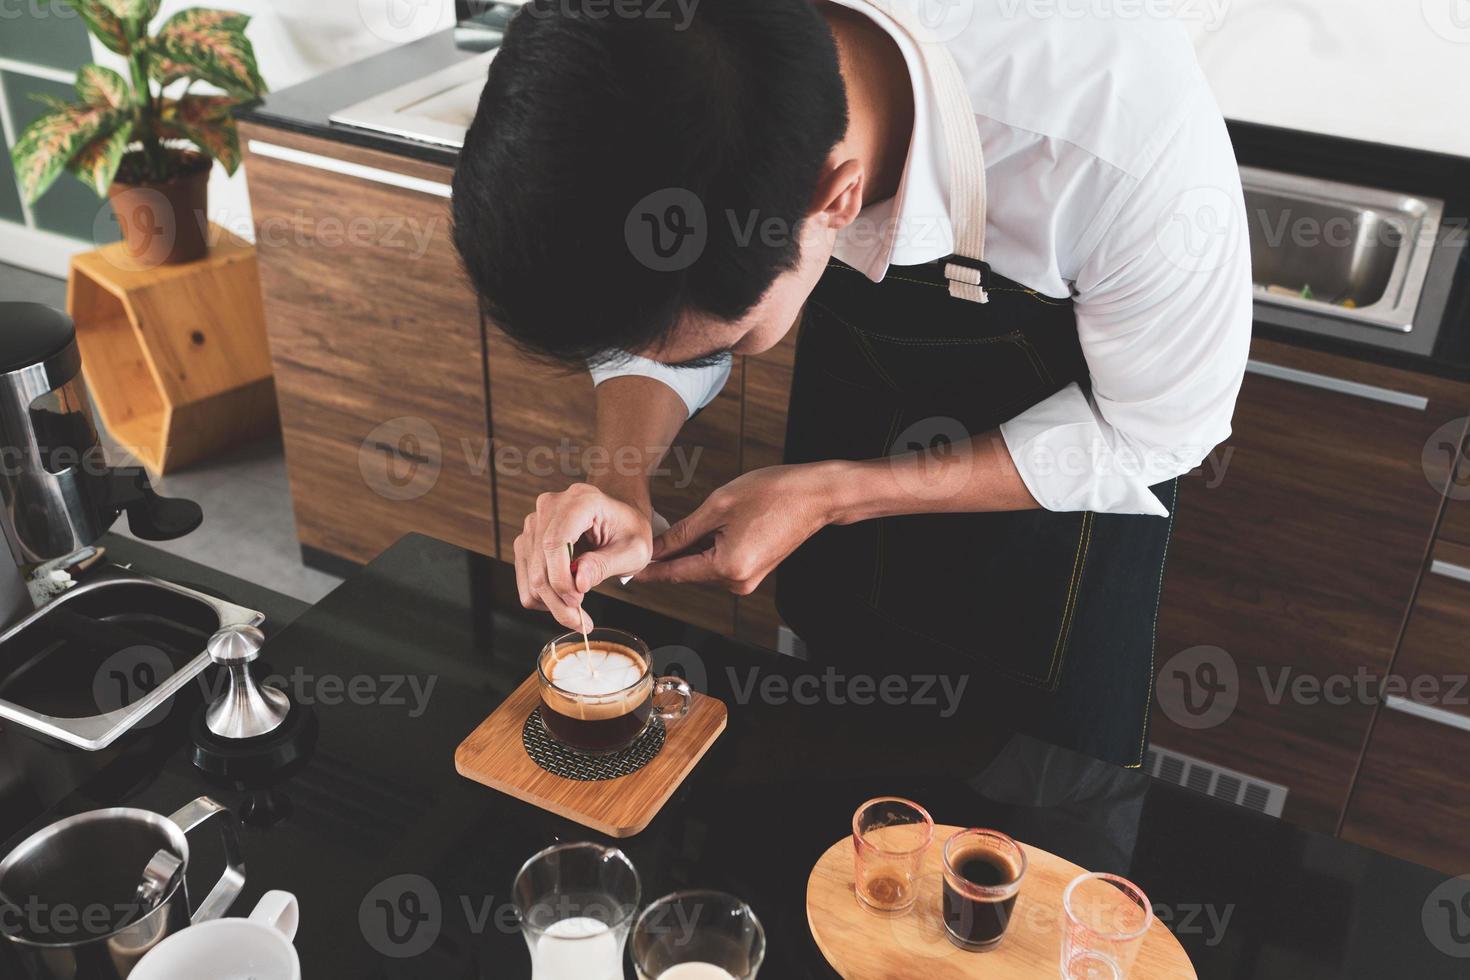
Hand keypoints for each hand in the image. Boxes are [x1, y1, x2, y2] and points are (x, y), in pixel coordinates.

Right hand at [513, 483, 652, 630]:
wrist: (619, 517)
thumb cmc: (629, 529)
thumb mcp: (633, 550)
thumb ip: (605, 564)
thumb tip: (579, 582)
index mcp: (580, 500)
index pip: (555, 541)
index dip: (561, 577)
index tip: (577, 601)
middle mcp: (551, 506)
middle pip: (540, 562)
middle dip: (558, 599)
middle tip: (581, 621)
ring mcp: (535, 522)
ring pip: (530, 573)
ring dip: (550, 602)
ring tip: (577, 614)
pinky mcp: (528, 539)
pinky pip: (525, 576)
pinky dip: (542, 596)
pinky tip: (564, 600)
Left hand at [640, 464, 839, 594]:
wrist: (816, 495)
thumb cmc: (774, 493)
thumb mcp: (719, 505)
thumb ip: (684, 532)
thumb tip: (656, 548)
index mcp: (727, 567)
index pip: (675, 573)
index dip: (648, 570)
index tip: (626, 569)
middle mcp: (738, 581)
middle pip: (688, 571)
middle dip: (668, 555)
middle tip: (645, 536)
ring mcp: (748, 578)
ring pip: (704, 567)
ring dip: (690, 550)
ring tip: (679, 526)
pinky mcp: (755, 570)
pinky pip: (720, 563)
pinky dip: (708, 549)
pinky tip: (705, 529)